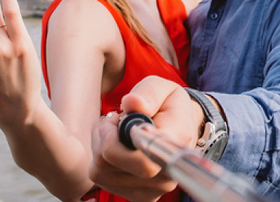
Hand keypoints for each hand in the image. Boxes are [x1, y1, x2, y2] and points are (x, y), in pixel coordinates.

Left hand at [88, 77, 204, 201]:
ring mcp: (153, 190)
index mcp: (175, 145)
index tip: (116, 117)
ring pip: (101, 172)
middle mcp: (166, 175)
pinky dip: (100, 158)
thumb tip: (131, 103)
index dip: (116, 140)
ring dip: (100, 145)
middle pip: (111, 166)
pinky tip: (114, 143)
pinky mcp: (138, 195)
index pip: (140, 161)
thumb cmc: (168, 106)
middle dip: (103, 136)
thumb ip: (148, 93)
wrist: (180, 127)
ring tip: (113, 128)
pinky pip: (101, 179)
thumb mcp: (162, 88)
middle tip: (113, 118)